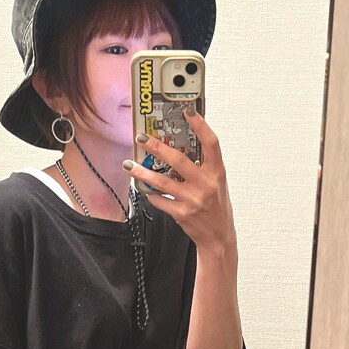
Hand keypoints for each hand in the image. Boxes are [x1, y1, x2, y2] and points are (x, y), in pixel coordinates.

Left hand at [123, 109, 236, 254]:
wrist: (218, 237)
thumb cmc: (217, 208)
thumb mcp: (218, 183)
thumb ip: (203, 166)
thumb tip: (182, 146)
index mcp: (217, 173)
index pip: (211, 143)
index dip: (200, 125)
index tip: (188, 111)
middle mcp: (206, 185)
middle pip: (178, 160)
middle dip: (157, 147)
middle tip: (142, 138)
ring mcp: (193, 200)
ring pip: (162, 181)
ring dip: (142, 171)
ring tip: (130, 164)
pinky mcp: (181, 213)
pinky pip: (159, 199)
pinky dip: (150, 193)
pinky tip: (144, 187)